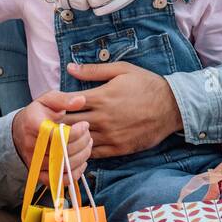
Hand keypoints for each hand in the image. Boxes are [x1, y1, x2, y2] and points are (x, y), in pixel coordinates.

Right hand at [12, 95, 90, 185]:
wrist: (20, 131)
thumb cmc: (38, 114)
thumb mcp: (48, 100)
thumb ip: (65, 99)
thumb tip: (81, 100)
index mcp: (33, 125)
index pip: (57, 135)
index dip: (76, 132)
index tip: (84, 124)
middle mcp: (32, 146)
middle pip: (63, 152)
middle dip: (82, 143)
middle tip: (88, 134)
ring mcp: (34, 162)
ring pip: (63, 166)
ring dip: (82, 157)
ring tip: (87, 145)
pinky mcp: (38, 174)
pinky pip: (59, 180)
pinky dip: (74, 173)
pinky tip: (81, 162)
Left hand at [56, 61, 183, 158]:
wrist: (173, 107)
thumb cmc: (147, 85)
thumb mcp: (122, 70)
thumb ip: (93, 70)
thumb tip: (70, 67)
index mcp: (101, 97)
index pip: (67, 103)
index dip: (55, 104)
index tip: (49, 105)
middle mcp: (103, 118)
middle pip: (68, 124)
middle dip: (56, 123)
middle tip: (48, 122)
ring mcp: (111, 135)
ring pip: (79, 140)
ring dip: (67, 138)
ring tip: (59, 135)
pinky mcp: (118, 148)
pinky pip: (93, 153)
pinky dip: (82, 150)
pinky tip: (78, 146)